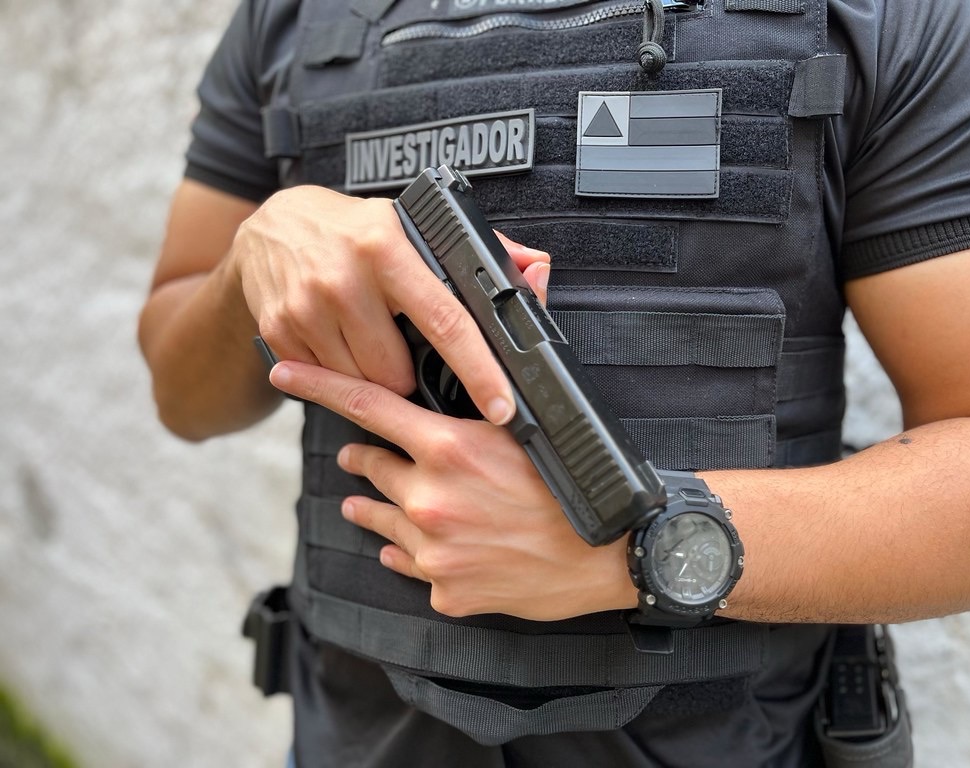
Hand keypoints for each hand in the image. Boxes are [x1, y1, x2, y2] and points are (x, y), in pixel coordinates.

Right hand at [230, 185, 548, 423]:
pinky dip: (338, 373)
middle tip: (398, 342)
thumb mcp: (409, 225)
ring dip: (372, 375)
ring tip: (365, 336)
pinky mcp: (280, 330)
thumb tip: (534, 269)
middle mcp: (345, 277)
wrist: (274, 225)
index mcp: (388, 248)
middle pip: (396, 371)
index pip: (446, 321)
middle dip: (407, 372)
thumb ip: (478, 250)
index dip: (479, 370)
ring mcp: (307, 306)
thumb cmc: (352, 231)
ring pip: (362, 384)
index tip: (501, 405)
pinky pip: (326, 382)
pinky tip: (335, 338)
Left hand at [269, 361, 635, 620]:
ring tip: (363, 503)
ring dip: (370, 505)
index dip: (319, 384)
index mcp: (449, 448)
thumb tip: (481, 348)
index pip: (367, 404)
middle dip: (363, 458)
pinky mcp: (444, 589)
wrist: (610, 557)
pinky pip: (405, 563)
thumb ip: (482, 402)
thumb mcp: (527, 431)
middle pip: (369, 465)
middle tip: (359, 455)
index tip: (284, 370)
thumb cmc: (573, 488)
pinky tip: (415, 545)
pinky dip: (406, 550)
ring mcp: (434, 549)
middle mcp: (431, 499)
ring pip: (376, 517)